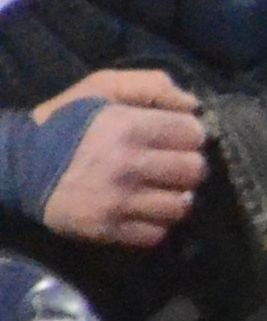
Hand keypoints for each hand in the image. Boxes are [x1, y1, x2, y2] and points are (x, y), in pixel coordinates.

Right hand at [39, 77, 203, 248]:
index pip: (193, 134)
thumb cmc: (64, 122)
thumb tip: (193, 105)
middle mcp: (127, 166)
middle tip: (169, 165)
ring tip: (159, 190)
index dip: (188, 134)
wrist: (16, 167)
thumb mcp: (100, 88)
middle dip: (186, 165)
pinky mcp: (105, 230)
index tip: (175, 137)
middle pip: (194, 171)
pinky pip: (155, 235)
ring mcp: (117, 202)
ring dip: (175, 198)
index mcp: (128, 127)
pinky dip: (155, 224)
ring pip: (181, 206)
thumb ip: (150, 86)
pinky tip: (142, 210)